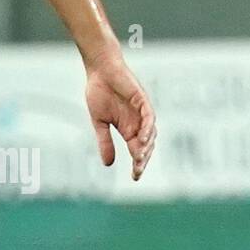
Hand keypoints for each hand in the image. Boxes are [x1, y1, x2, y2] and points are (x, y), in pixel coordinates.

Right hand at [85, 52, 155, 179]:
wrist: (100, 71)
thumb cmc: (99, 93)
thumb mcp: (99, 122)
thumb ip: (105, 142)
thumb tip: (109, 164)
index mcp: (129, 128)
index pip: (137, 150)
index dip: (138, 163)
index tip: (135, 177)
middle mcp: (138, 122)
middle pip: (146, 144)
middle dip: (143, 159)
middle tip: (137, 172)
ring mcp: (142, 111)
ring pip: (150, 132)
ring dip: (146, 146)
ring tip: (140, 159)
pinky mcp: (142, 100)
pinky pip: (149, 117)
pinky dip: (147, 128)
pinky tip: (142, 139)